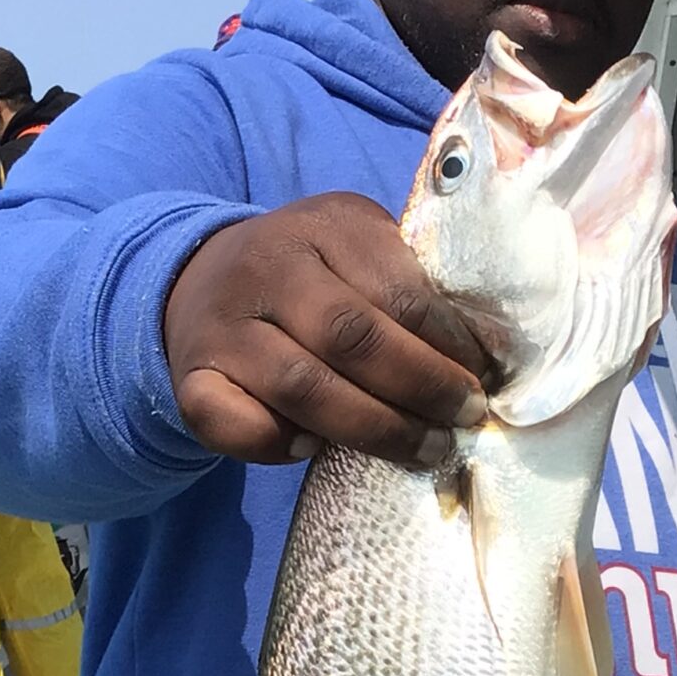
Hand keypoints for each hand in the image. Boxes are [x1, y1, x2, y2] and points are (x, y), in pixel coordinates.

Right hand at [163, 192, 489, 468]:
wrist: (200, 279)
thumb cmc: (311, 275)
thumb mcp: (358, 249)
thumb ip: (408, 285)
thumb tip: (484, 356)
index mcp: (324, 225)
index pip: (398, 289)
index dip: (447, 343)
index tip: (482, 378)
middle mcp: (268, 266)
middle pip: (353, 337)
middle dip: (420, 387)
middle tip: (462, 419)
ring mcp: (224, 324)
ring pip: (302, 386)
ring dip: (372, 427)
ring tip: (423, 448)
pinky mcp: (192, 378)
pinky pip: (236, 424)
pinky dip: (279, 444)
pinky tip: (314, 450)